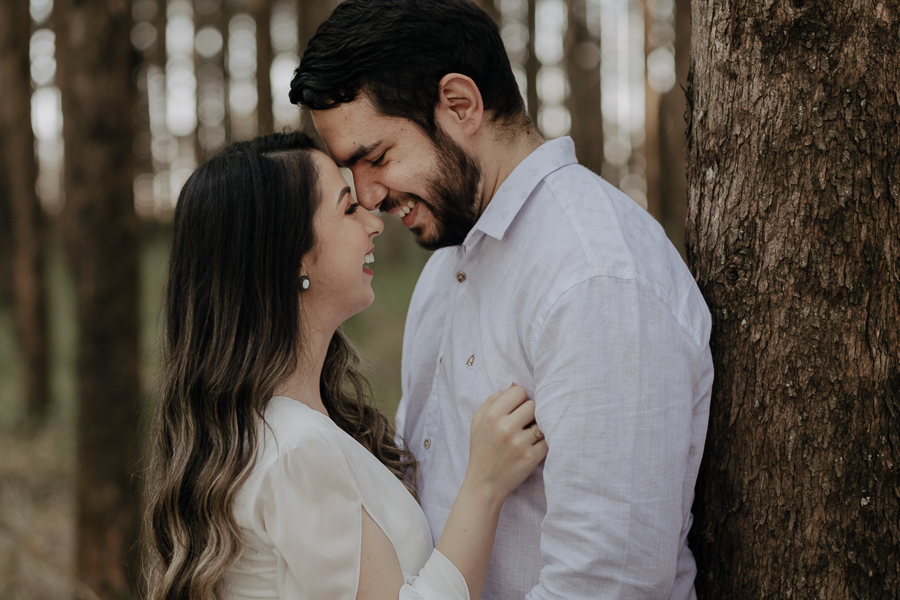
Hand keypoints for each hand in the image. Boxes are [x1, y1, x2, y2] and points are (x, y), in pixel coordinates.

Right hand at [465, 385, 548, 505]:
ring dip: (537, 428)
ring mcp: (520, 443)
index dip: (519, 400)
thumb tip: (514, 385)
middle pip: (533, 404)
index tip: (515, 410)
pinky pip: (547, 440)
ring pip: (542, 421)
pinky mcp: (531, 458)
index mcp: (491, 415)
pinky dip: (542, 443)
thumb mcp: (478, 421)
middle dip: (529, 413)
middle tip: (522, 424)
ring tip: (527, 436)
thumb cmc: (482, 448)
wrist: (485, 483)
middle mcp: (505, 428)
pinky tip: (532, 447)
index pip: (519, 391)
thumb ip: (493, 399)